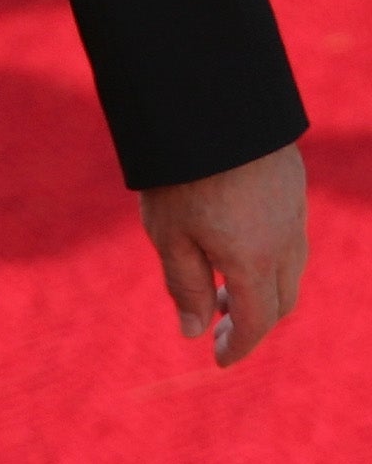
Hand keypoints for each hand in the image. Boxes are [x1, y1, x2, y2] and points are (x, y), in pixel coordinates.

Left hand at [141, 141, 306, 367]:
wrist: (212, 105)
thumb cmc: (182, 172)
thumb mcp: (169, 233)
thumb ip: (185, 284)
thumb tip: (193, 329)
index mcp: (255, 262)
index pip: (256, 322)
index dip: (237, 346)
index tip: (218, 359)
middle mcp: (285, 243)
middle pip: (280, 301)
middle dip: (252, 321)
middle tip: (217, 325)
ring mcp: (295, 212)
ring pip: (289, 269)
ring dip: (261, 287)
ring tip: (220, 285)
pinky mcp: (293, 185)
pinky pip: (290, 236)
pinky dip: (269, 256)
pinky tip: (237, 242)